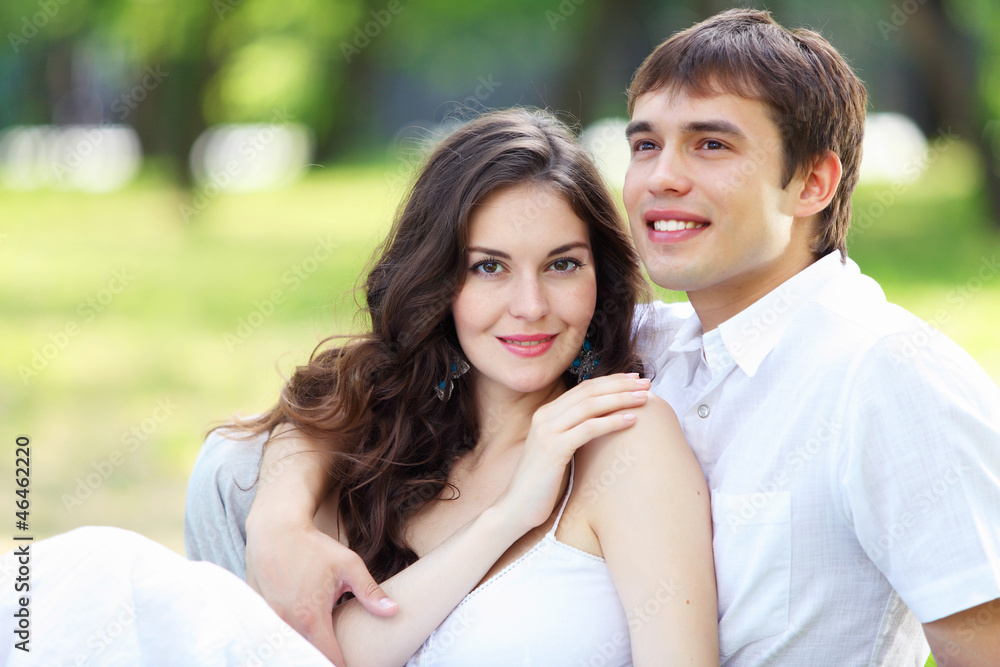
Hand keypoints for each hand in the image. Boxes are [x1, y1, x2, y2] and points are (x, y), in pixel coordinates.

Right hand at [245, 514, 398, 664]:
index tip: (352, 663)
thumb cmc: (313, 546)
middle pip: (306, 657)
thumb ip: (370, 591)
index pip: (328, 659)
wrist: (274, 529)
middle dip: (321, 659)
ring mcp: (268, 621)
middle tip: (335, 655)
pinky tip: (297, 635)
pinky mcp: (258, 615)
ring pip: (288, 648)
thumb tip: (394, 611)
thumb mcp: (348, 565)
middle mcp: (286, 624)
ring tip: (319, 643)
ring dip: (303, 648)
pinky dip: (284, 639)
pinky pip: (272, 636)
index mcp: (312, 617)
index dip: (341, 665)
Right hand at [494, 373, 649, 532]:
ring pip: (590, 406)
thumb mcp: (559, 450)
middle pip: (589, 392)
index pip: (584, 388)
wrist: (517, 508)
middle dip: (620, 385)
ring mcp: (547, 432)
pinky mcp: (553, 449)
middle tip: (647, 383)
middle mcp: (545, 417)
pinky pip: (588, 429)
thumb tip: (605, 424)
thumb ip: (574, 433)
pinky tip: (631, 420)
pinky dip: (611, 422)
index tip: (635, 379)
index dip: (611, 381)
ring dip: (620, 399)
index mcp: (547, 414)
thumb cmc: (543, 484)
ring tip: (644, 398)